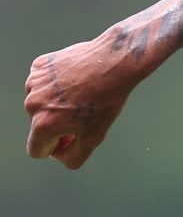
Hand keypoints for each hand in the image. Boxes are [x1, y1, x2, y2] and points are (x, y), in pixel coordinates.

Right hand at [24, 32, 149, 169]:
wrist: (116, 60)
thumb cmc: (108, 99)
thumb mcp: (95, 136)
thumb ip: (74, 156)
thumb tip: (59, 155)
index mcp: (43, 126)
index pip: (37, 150)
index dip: (57, 147)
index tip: (74, 135)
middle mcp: (32, 105)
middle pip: (39, 126)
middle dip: (57, 124)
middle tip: (83, 111)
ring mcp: (34, 83)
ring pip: (40, 103)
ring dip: (55, 103)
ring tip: (81, 93)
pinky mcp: (39, 65)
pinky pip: (42, 82)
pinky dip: (55, 83)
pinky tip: (75, 79)